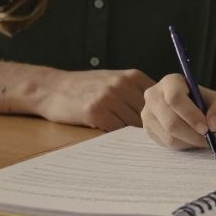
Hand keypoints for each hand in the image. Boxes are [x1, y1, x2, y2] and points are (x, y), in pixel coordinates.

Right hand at [36, 68, 154, 130]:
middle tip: (147, 138)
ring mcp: (110, 98)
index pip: (159, 100)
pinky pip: (118, 131)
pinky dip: (118, 137)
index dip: (160, 115)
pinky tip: (112, 136)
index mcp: (132, 76)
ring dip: (132, 134)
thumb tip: (163, 110)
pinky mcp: (96, 112)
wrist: (52, 88)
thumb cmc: (86, 86)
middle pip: (149, 114)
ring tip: (128, 139)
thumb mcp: (114, 80)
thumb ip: (137, 92)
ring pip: (134, 124)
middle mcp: (123, 84)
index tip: (159, 126)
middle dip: (148, 127)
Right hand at [141, 73, 215, 148]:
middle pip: (171, 122)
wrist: (184, 106)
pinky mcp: (147, 129)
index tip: (206, 128)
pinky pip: (166, 144)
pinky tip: (191, 139)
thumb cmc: (200, 101)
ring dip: (190, 142)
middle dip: (193, 135)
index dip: (191, 115)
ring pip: (169, 137)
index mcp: (170, 82)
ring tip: (203, 139)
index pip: (175, 99)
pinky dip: (183, 146)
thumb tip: (214, 125)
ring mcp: (147, 114)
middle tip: (209, 139)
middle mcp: (153, 96)